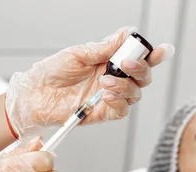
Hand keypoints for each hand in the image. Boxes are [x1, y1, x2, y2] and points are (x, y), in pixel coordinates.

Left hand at [5, 26, 174, 135]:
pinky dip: (119, 101)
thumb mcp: (78, 53)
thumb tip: (128, 35)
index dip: (152, 55)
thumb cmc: (51, 73)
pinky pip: (122, 110)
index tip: (161, 51)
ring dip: (126, 86)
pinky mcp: (102, 113)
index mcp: (108, 62)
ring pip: (135, 94)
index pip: (136, 58)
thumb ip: (105, 48)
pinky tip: (106, 94)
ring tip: (106, 81)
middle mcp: (112, 79)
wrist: (35, 95)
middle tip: (125, 64)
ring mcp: (108, 97)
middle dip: (140, 69)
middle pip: (142, 77)